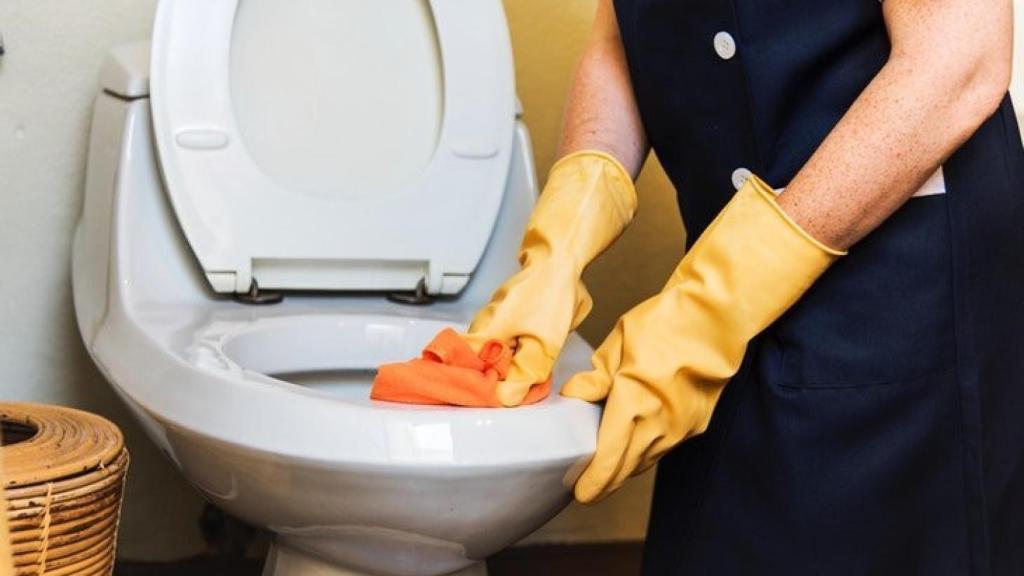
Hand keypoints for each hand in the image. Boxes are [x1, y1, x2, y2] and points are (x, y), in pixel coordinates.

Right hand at [463, 152, 636, 405]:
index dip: (457, 386)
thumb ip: (523, 374)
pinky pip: (500, 343)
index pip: (454, 367)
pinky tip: (523, 363)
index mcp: (484, 333)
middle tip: (497, 399)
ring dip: (499, 371)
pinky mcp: (505, 314)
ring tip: (512, 386)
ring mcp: (492, 318)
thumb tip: (506, 397)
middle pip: (471, 364)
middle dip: (482, 384)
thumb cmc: (550, 296)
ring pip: (488, 354)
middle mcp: (482, 325)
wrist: (560, 259)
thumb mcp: (543, 345)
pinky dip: (508, 357)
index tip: (465, 402)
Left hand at [563, 175, 842, 501]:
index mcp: (633, 404)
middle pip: (627, 469)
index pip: (608, 458)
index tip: (580, 491)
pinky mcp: (696, 424)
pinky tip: (636, 444)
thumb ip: (595, 377)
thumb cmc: (664, 324)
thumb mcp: (618, 344)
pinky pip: (665, 447)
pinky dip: (647, 451)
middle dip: (606, 482)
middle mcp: (658, 424)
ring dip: (627, 467)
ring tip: (608, 467)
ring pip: (647, 460)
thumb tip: (574, 396)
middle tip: (588, 488)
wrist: (714, 319)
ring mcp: (680, 428)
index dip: (593, 481)